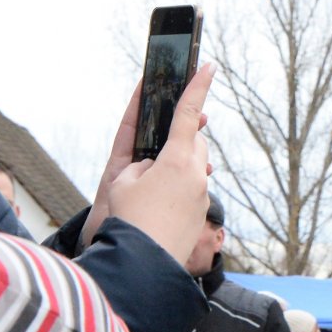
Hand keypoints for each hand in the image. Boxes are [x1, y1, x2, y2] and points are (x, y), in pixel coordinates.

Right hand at [82, 65, 217, 264]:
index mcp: (176, 160)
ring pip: (193, 167)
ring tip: (149, 188)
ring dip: (176, 167)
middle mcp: (196, 175)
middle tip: (155, 153)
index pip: (187, 114)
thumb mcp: (122, 182)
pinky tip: (157, 207)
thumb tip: (158, 167)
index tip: (210, 66)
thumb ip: (142, 164)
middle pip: (194, 142)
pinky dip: (176, 190)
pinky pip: (191, 191)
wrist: (143, 265)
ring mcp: (201, 195)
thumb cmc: (128, 220)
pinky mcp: (200, 214)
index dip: (197, 87)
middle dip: (179, 139)